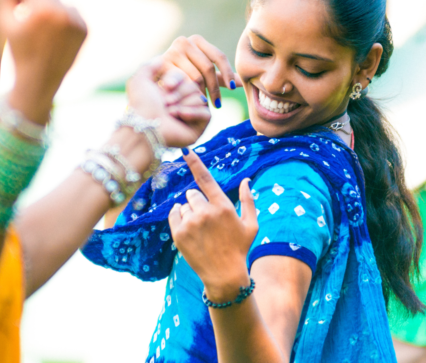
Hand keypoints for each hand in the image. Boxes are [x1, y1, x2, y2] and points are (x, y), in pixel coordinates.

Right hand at [0, 0, 86, 122]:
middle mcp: (65, 12)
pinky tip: (54, 38)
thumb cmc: (15, 50)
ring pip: (59, 1)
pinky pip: (70, 12)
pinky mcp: (85, 29)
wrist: (38, 81)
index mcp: (45, 9)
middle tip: (30, 27)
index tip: (18, 17)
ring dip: (49, 11)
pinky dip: (61, 21)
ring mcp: (78, 21)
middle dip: (36, 3)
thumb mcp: (2, 20)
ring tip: (42, 34)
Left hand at [127, 61, 210, 147]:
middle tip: (165, 104)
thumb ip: (149, 66)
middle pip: (194, 85)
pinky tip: (179, 117)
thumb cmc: (141, 105)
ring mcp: (193, 113)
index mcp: (172, 91)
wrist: (145, 125)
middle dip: (178, 94)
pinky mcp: (200, 125)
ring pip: (200, 97)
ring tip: (170, 113)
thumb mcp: (140, 80)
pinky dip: (191, 113)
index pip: (186, 75)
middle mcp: (183, 101)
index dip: (176, 79)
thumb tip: (161, 59)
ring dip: (182, 104)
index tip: (164, 87)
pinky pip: (205, 112)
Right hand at [161, 35, 240, 108]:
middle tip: (218, 104)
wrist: (153, 79)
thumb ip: (221, 77)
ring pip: (195, 77)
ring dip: (200, 93)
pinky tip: (189, 102)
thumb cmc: (182, 76)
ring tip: (203, 104)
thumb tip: (241, 82)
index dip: (228, 73)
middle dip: (214, 88)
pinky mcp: (162, 63)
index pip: (218, 56)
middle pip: (207, 67)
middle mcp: (184, 41)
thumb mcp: (203, 75)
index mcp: (198, 40)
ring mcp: (172, 51)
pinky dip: (187, 94)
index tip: (232, 89)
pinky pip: (182, 83)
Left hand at [168, 150, 257, 301]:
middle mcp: (205, 212)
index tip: (185, 150)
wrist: (224, 275)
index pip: (205, 178)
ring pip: (183, 205)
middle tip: (207, 220)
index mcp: (223, 206)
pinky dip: (179, 218)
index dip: (195, 162)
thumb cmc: (240, 248)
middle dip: (197, 202)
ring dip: (189, 212)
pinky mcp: (179, 234)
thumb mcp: (251, 225)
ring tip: (201, 230)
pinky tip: (190, 230)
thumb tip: (246, 180)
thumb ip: (248, 200)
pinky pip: (174, 215)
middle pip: (192, 194)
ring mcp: (191, 223)